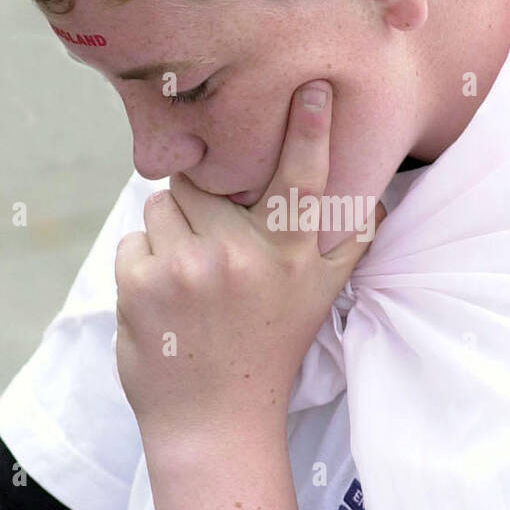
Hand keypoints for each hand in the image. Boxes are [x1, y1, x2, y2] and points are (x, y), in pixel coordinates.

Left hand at [114, 80, 385, 450]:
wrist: (214, 422)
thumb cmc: (269, 350)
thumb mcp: (321, 298)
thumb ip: (348, 242)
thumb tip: (375, 194)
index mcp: (293, 257)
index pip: (304, 180)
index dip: (309, 129)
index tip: (311, 86)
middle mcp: (245, 259)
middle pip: (205, 181)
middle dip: (202, 205)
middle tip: (215, 256)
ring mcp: (191, 270)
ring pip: (164, 202)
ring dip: (171, 232)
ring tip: (192, 280)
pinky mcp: (142, 285)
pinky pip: (133, 238)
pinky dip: (141, 263)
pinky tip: (165, 302)